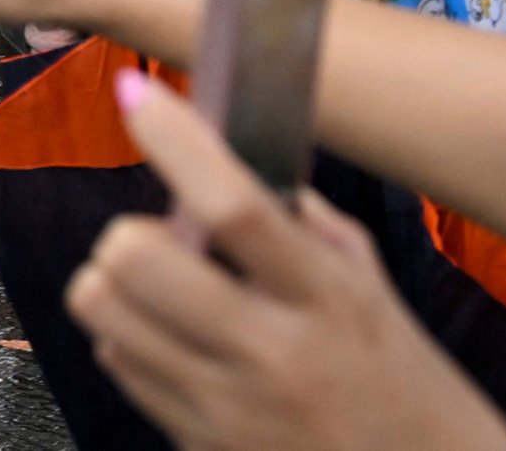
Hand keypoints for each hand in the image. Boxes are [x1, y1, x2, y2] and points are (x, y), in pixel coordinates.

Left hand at [68, 76, 505, 450]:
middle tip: (161, 238)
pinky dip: (130, 337)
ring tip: (158, 288)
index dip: (177, 142)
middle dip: (130, 231)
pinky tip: (175, 340)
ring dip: (116, 283)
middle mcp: (272, 354)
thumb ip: (300, 222)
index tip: (137, 91)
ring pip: (104, 312)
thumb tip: (226, 152)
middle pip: (136, 261)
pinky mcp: (199, 446)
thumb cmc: (401, 378)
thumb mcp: (369, 288)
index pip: (236, 208)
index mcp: (327, 299)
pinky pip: (119, 365)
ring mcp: (228, 409)